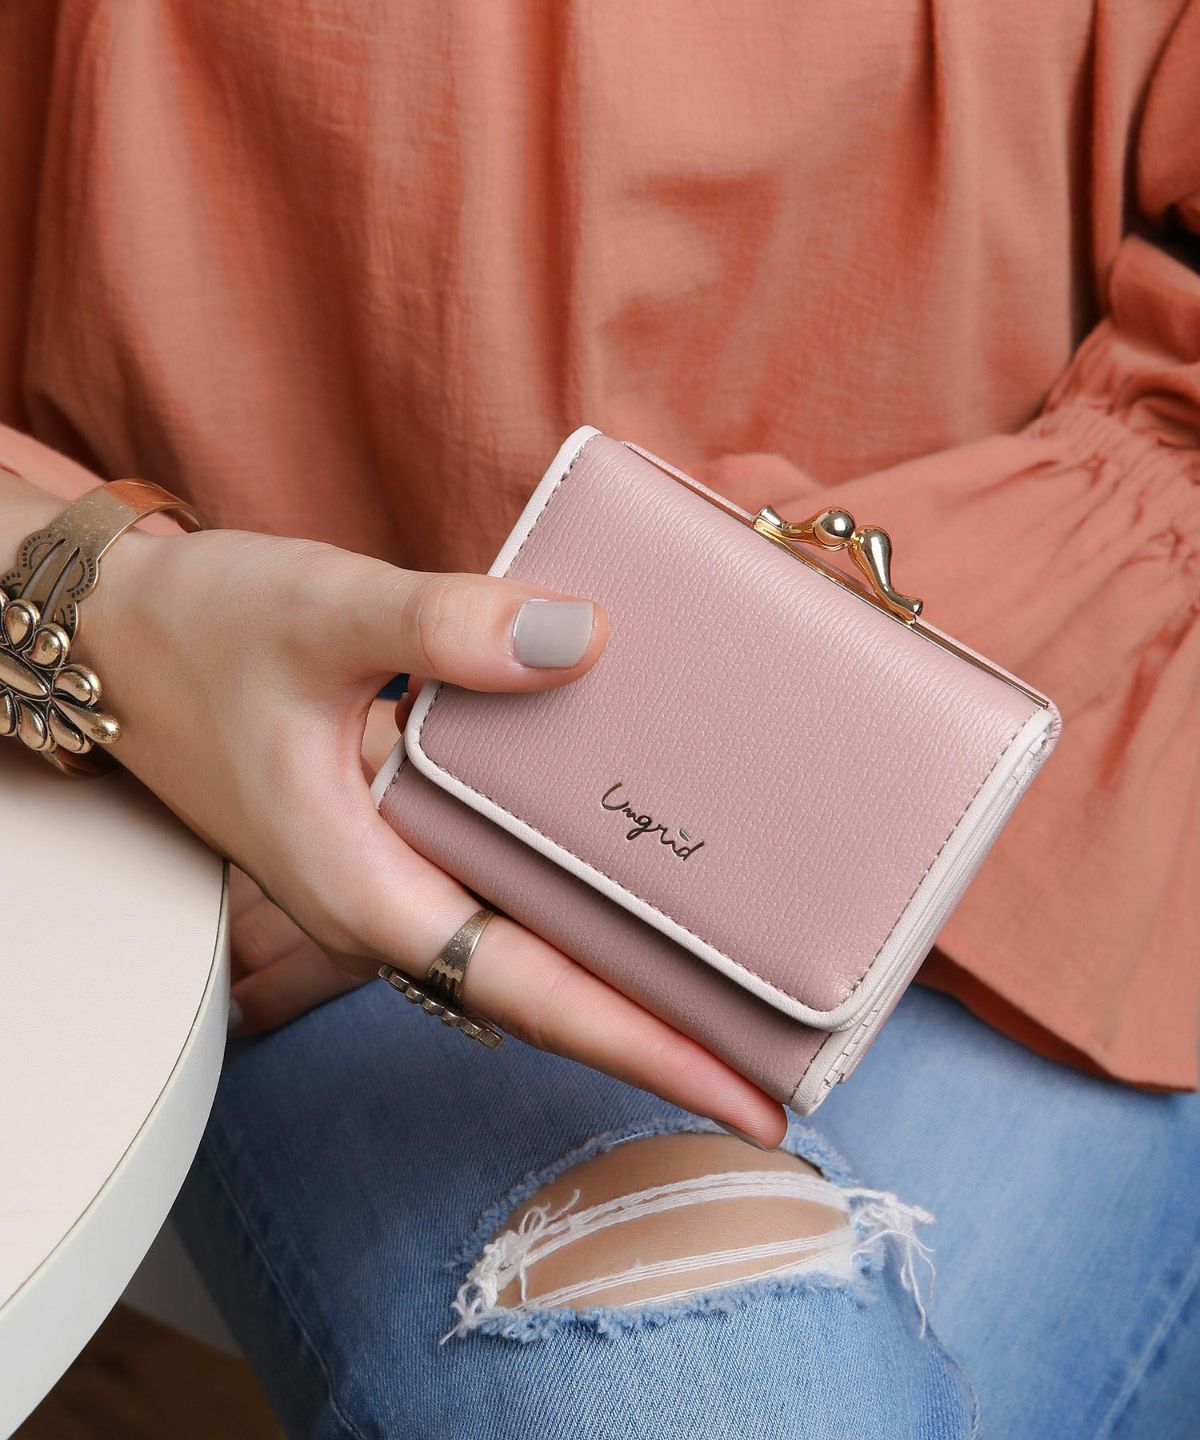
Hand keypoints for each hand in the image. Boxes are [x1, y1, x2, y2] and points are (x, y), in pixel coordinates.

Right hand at [84, 525, 787, 1145]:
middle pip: (549, 993)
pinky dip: (578, 897)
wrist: (113, 636)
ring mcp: (395, 873)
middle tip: (778, 1067)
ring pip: (531, 945)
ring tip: (735, 992)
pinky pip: (508, 885)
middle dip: (660, 1037)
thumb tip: (581, 642)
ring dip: (625, 975)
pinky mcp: (400, 832)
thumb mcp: (319, 611)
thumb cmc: (195, 633)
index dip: (643, 1047)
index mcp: (369, 887)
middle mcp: (390, 900)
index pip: (531, 990)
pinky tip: (635, 870)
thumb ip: (441, 624)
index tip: (743, 1099)